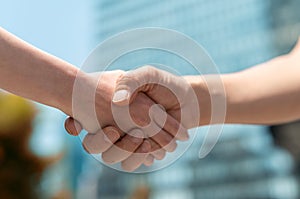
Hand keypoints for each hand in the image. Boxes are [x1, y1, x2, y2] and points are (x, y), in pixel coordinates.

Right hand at [65, 70, 187, 170]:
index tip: (87, 123)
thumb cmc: (165, 85)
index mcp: (111, 108)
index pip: (84, 120)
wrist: (187, 99)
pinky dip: (140, 157)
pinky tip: (151, 148)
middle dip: (102, 141)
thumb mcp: (148, 75)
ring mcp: (127, 139)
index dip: (76, 124)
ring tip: (144, 141)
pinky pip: (131, 162)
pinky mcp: (141, 149)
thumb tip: (117, 101)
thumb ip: (131, 81)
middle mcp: (115, 125)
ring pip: (112, 156)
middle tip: (116, 131)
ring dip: (125, 151)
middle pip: (94, 145)